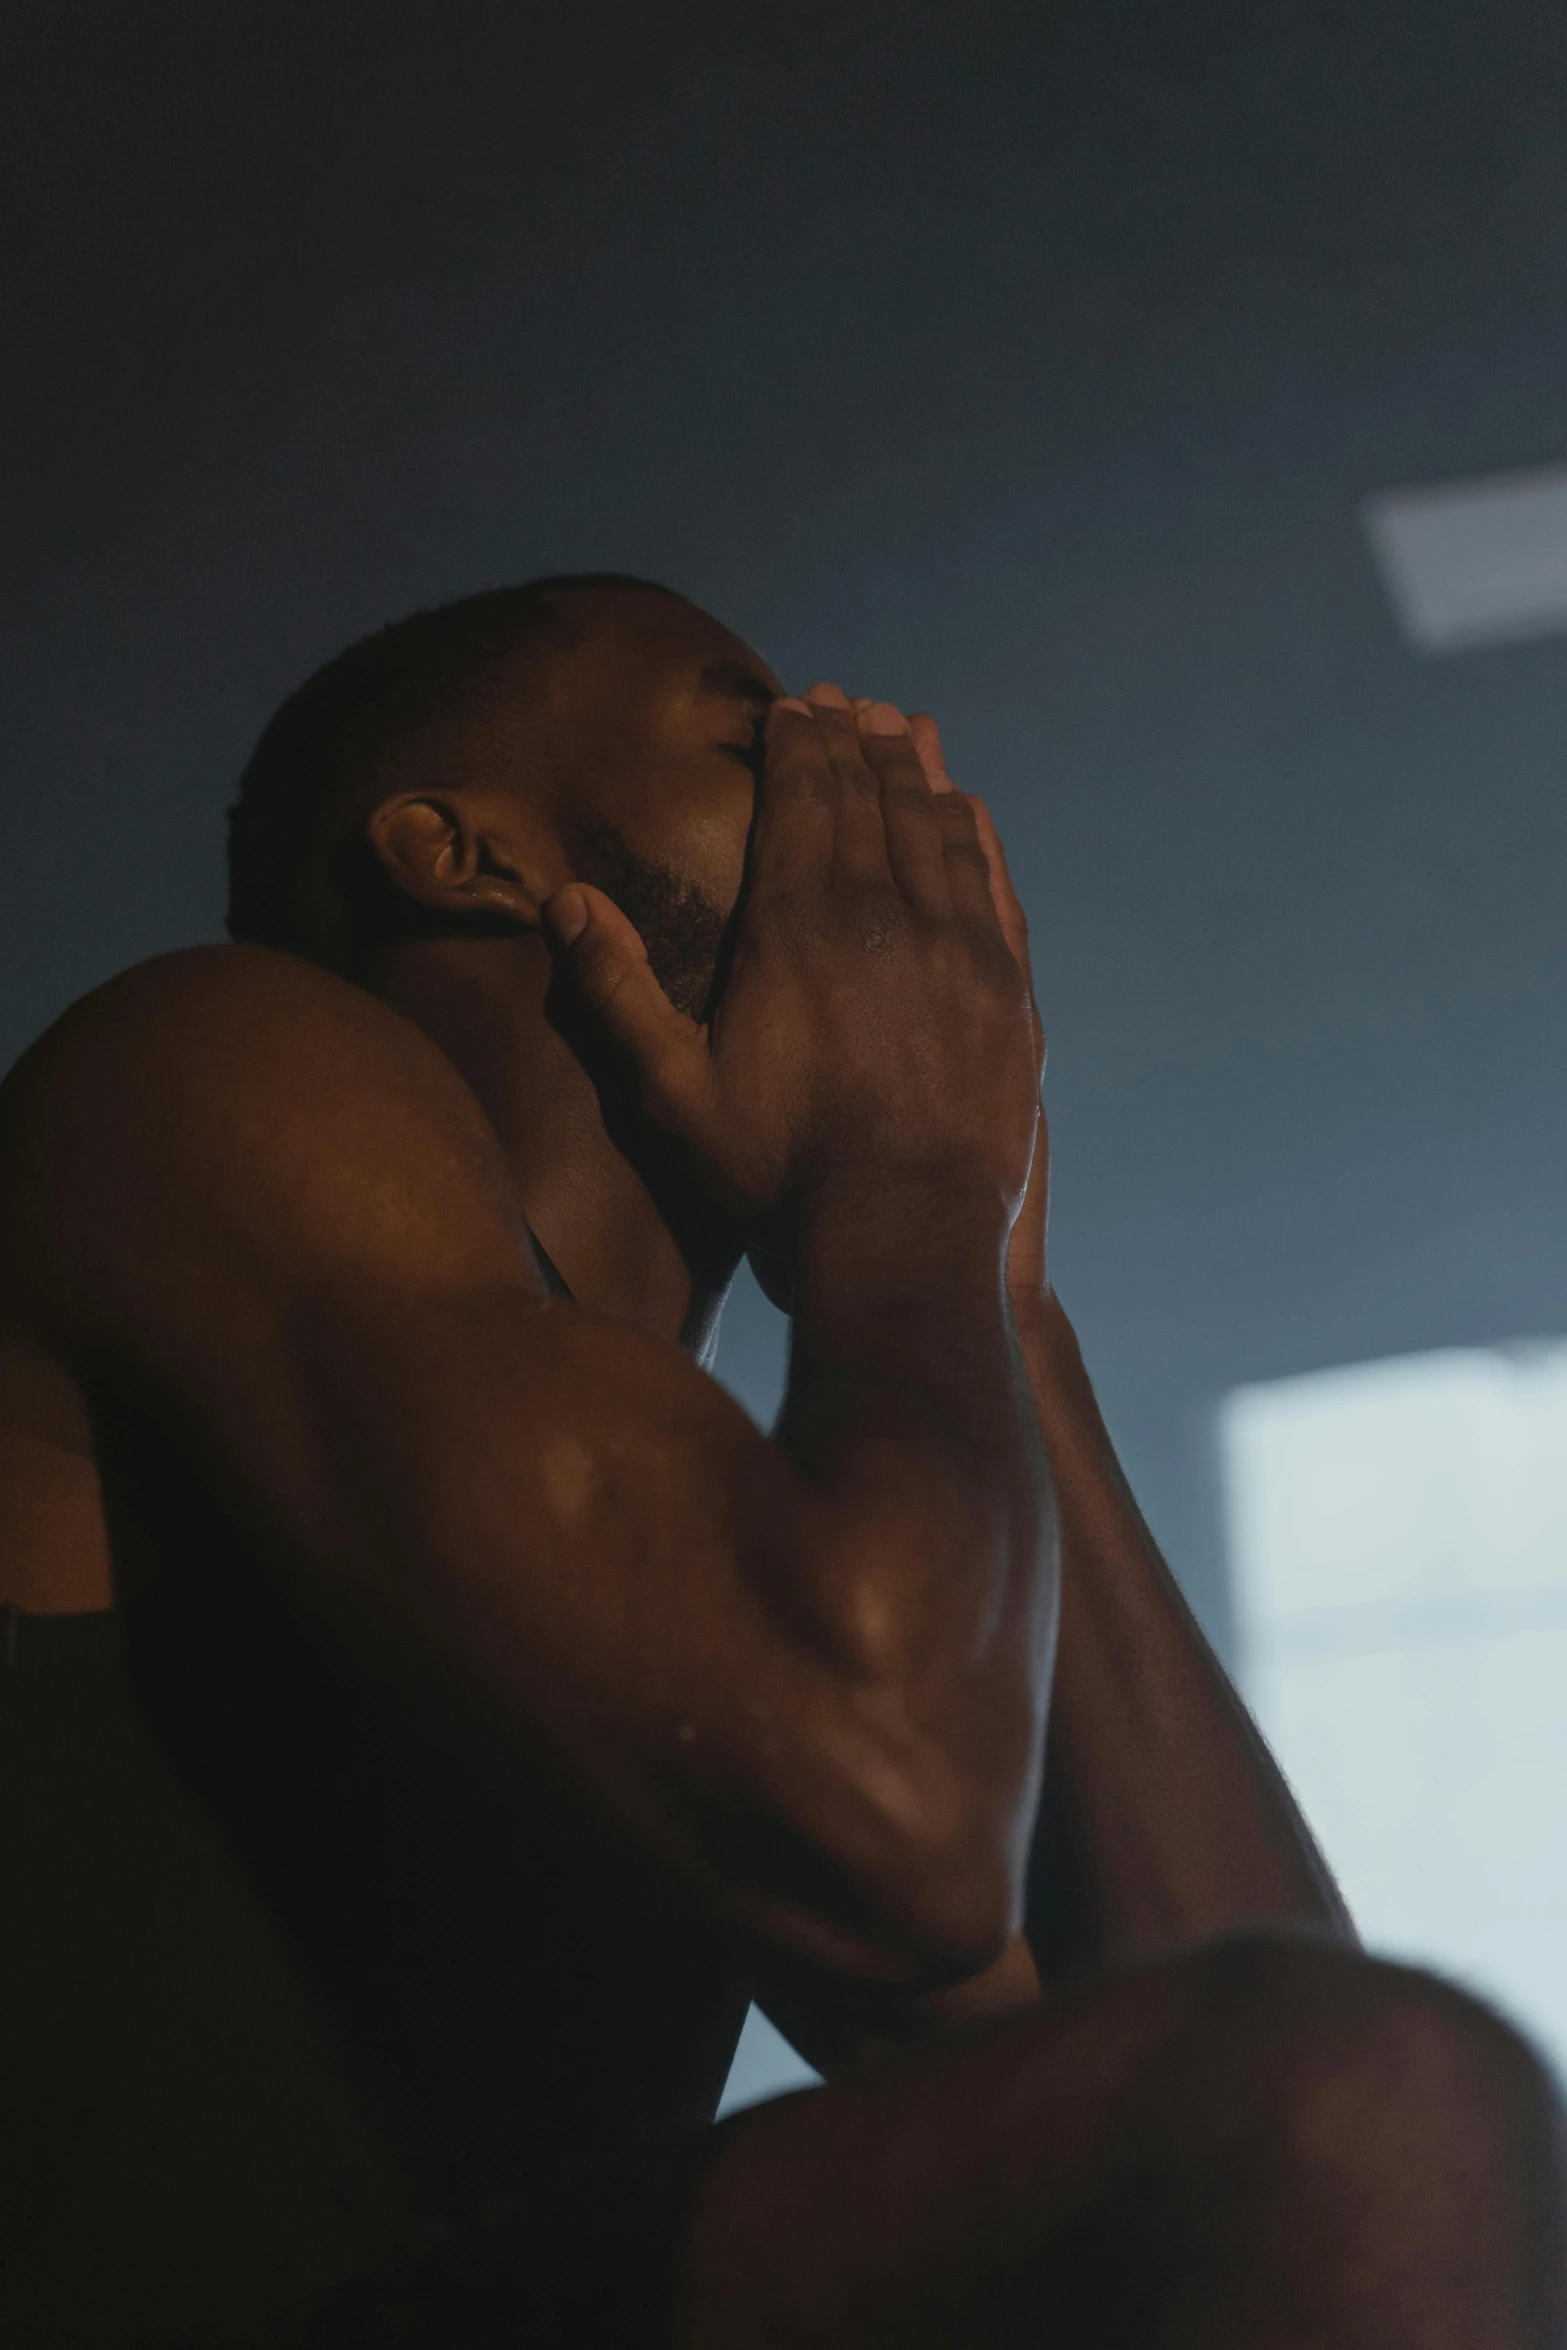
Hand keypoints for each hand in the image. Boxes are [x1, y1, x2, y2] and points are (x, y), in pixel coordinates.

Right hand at [543, 692, 1039, 1240]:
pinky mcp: (1008, 988)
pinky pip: (994, 882)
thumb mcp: (670, 1093)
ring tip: (901, 725)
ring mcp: (959, 946)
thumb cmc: (777, 1173)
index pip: (804, 796)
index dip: (797, 742)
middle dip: (851, 738)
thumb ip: (616, 992)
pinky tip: (967, 808)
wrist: (904, 1234)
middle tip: (840, 698)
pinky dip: (978, 833)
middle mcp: (886, 913)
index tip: (791, 704)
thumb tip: (565, 899)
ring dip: (916, 768)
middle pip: (871, 795)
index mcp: (799, 923)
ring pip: (938, 826)